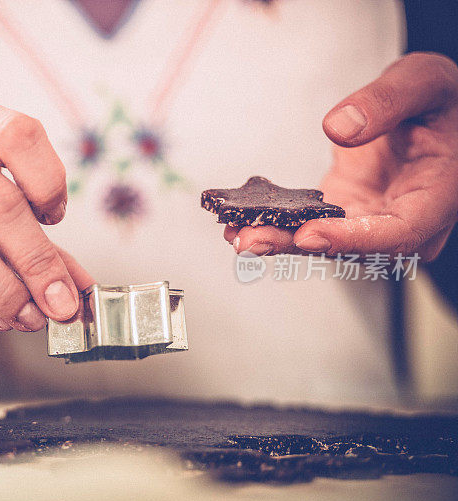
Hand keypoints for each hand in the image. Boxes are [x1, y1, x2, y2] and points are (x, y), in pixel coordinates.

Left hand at [227, 52, 457, 261]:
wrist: (436, 110)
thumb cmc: (440, 101)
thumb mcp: (423, 81)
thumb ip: (387, 102)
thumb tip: (341, 127)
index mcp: (438, 197)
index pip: (397, 233)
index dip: (350, 239)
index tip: (308, 233)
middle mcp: (404, 219)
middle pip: (351, 248)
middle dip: (296, 244)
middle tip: (250, 239)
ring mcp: (372, 219)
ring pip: (324, 242)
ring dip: (278, 240)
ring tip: (235, 233)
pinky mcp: (345, 212)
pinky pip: (310, 225)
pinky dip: (276, 225)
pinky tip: (241, 221)